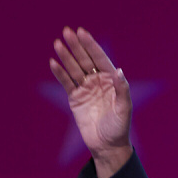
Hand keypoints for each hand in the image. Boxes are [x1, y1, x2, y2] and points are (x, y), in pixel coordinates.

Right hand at [50, 27, 132, 177]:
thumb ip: (122, 90)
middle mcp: (98, 82)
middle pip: (85, 60)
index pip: (100, 59)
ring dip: (66, 56)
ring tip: (57, 43)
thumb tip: (119, 71)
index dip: (91, 45)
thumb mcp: (124, 109)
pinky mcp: (75, 98)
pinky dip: (59, 73)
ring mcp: (86, 89)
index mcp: (111, 81)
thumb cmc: (119, 128)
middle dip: (77, 46)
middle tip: (67, 31)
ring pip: (74, 69)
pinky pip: (66, 83)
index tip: (82, 32)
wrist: (107, 146)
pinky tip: (53, 62)